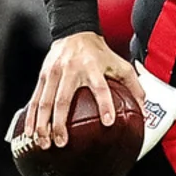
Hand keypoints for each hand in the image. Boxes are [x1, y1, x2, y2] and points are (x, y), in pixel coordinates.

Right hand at [25, 31, 140, 148]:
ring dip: (42, 125)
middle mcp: (70, 70)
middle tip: (62, 143)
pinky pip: (35, 100)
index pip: (100, 87)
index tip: (108, 122)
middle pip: (62, 100)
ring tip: (43, 143)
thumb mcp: (118, 64)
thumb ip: (133, 85)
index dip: (105, 104)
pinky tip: (30, 133)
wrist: (74, 32)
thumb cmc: (98, 52)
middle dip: (60, 124)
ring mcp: (53, 74)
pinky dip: (31, 118)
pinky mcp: (43, 77)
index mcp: (92, 68)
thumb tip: (144, 109)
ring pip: (44, 102)